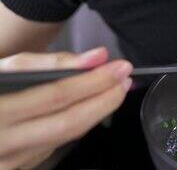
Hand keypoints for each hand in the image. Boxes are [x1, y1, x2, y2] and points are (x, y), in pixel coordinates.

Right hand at [0, 48, 132, 168]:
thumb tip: (98, 57)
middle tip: (125, 80)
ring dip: (96, 113)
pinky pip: (54, 146)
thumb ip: (51, 62)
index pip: (56, 96)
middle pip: (67, 124)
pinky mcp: (18, 168)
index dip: (94, 82)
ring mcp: (10, 162)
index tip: (120, 67)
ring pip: (65, 138)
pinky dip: (76, 125)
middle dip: (104, 101)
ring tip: (113, 90)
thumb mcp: (6, 67)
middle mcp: (2, 142)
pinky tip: (88, 109)